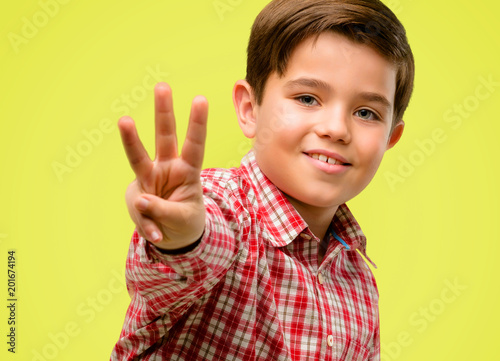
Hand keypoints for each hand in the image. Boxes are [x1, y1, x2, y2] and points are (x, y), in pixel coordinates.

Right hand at [118, 82, 207, 249]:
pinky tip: (158, 235)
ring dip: (131, 137)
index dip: (198, 124)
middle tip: (162, 86)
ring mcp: (149, 179)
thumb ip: (162, 211)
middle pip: (165, 137)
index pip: (194, 145)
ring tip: (124, 119)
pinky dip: (147, 224)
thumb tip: (140, 201)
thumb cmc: (185, 222)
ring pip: (139, 155)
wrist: (174, 237)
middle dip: (164, 112)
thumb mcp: (182, 220)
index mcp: (189, 172)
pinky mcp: (136, 194)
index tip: (200, 99)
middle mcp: (168, 169)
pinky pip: (138, 208)